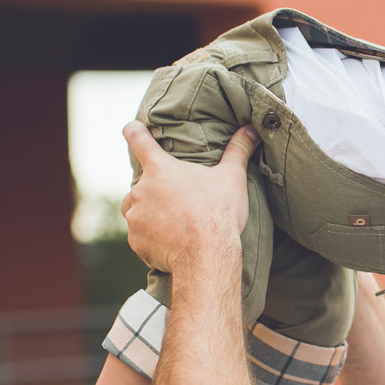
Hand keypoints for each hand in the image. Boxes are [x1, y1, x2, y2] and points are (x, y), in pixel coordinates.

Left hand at [120, 121, 260, 272]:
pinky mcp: (135, 241)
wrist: (207, 255)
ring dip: (152, 214)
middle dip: (159, 190)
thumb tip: (251, 129)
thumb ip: (239, 150)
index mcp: (160, 168)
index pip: (138, 139)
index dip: (135, 131)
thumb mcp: (232, 178)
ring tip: (177, 224)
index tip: (133, 128)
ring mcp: (135, 216)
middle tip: (183, 202)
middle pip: (143, 183)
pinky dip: (153, 238)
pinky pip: (141, 236)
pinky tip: (173, 242)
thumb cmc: (219, 213)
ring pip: (138, 210)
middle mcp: (140, 189)